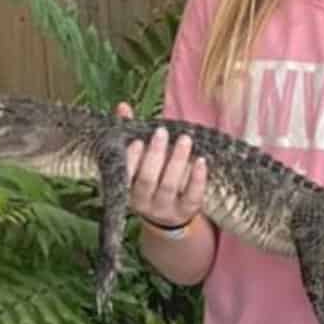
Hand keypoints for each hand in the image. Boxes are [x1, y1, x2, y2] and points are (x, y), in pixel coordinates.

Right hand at [116, 102, 206, 229]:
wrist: (167, 216)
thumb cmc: (148, 176)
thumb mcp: (137, 160)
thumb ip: (129, 133)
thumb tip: (122, 106)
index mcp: (125, 188)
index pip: (124, 175)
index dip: (131, 159)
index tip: (137, 141)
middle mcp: (142, 202)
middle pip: (147, 180)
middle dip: (154, 155)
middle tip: (162, 131)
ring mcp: (164, 209)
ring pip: (169, 186)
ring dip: (177, 161)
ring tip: (185, 139)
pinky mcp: (185, 211)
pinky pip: (192, 196)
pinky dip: (197, 178)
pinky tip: (201, 160)